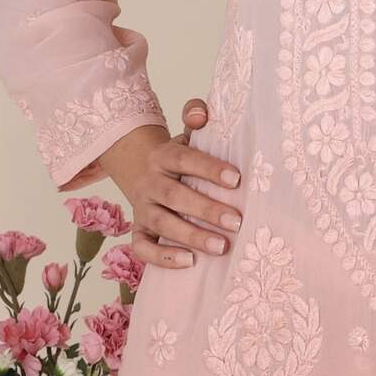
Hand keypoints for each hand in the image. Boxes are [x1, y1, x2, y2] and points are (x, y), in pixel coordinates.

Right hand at [96, 98, 240, 268]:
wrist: (140, 169)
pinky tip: (189, 262)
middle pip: (175, 196)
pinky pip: (142, 247)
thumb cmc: (178, 157)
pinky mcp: (138, 230)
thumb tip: (201, 113)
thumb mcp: (186, 134)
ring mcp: (142, 208)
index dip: (209, 169)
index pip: (185, 159)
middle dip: (206, 209)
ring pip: (161, 223)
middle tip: (236, 222)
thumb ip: (195, 117)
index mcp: (164, 156)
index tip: (236, 179)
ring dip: (191, 236)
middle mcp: (151, 182)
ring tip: (221, 247)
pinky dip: (162, 257)